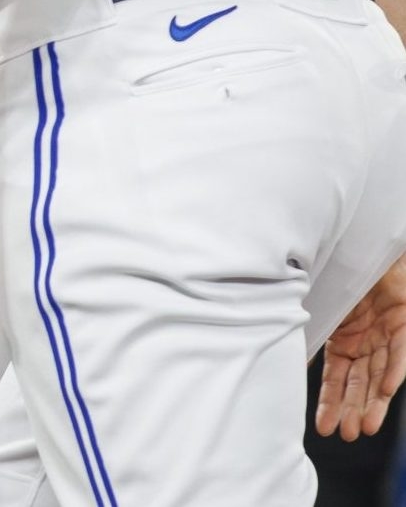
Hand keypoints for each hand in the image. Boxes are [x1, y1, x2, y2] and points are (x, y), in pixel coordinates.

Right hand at [319, 255, 405, 439]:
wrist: (364, 238)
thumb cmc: (336, 265)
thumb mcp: (315, 301)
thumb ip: (305, 328)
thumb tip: (281, 352)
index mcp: (343, 336)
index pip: (337, 376)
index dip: (331, 401)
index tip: (323, 427)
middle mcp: (366, 340)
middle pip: (360, 382)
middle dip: (353, 409)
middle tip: (347, 435)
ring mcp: (386, 333)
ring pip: (380, 375)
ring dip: (374, 402)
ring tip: (364, 427)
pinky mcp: (404, 324)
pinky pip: (401, 353)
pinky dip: (393, 371)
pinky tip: (385, 391)